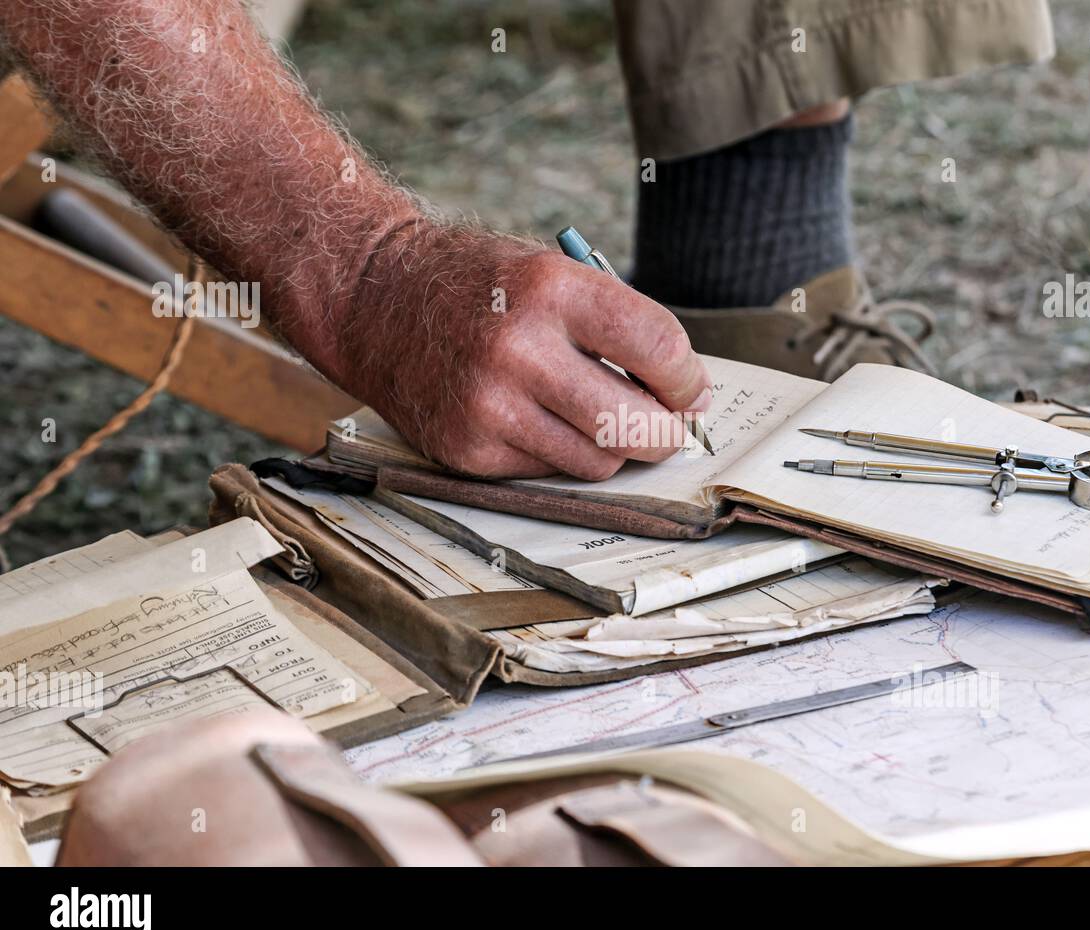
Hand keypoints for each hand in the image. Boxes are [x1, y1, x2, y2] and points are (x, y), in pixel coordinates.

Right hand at [328, 223, 713, 479]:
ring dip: (612, 448)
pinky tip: (539, 421)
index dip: (688, 380)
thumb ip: (615, 326)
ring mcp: (488, 406)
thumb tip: (683, 395)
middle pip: (633, 423)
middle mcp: (518, 349)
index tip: (691, 391)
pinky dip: (558, 454)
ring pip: (596, 461)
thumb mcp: (549, 272)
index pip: (657, 348)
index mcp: (551, 290)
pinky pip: (547, 472)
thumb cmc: (477, 285)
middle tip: (669, 429)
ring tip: (599, 419)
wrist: (374, 298)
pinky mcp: (466, 449)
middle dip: (666, 434)